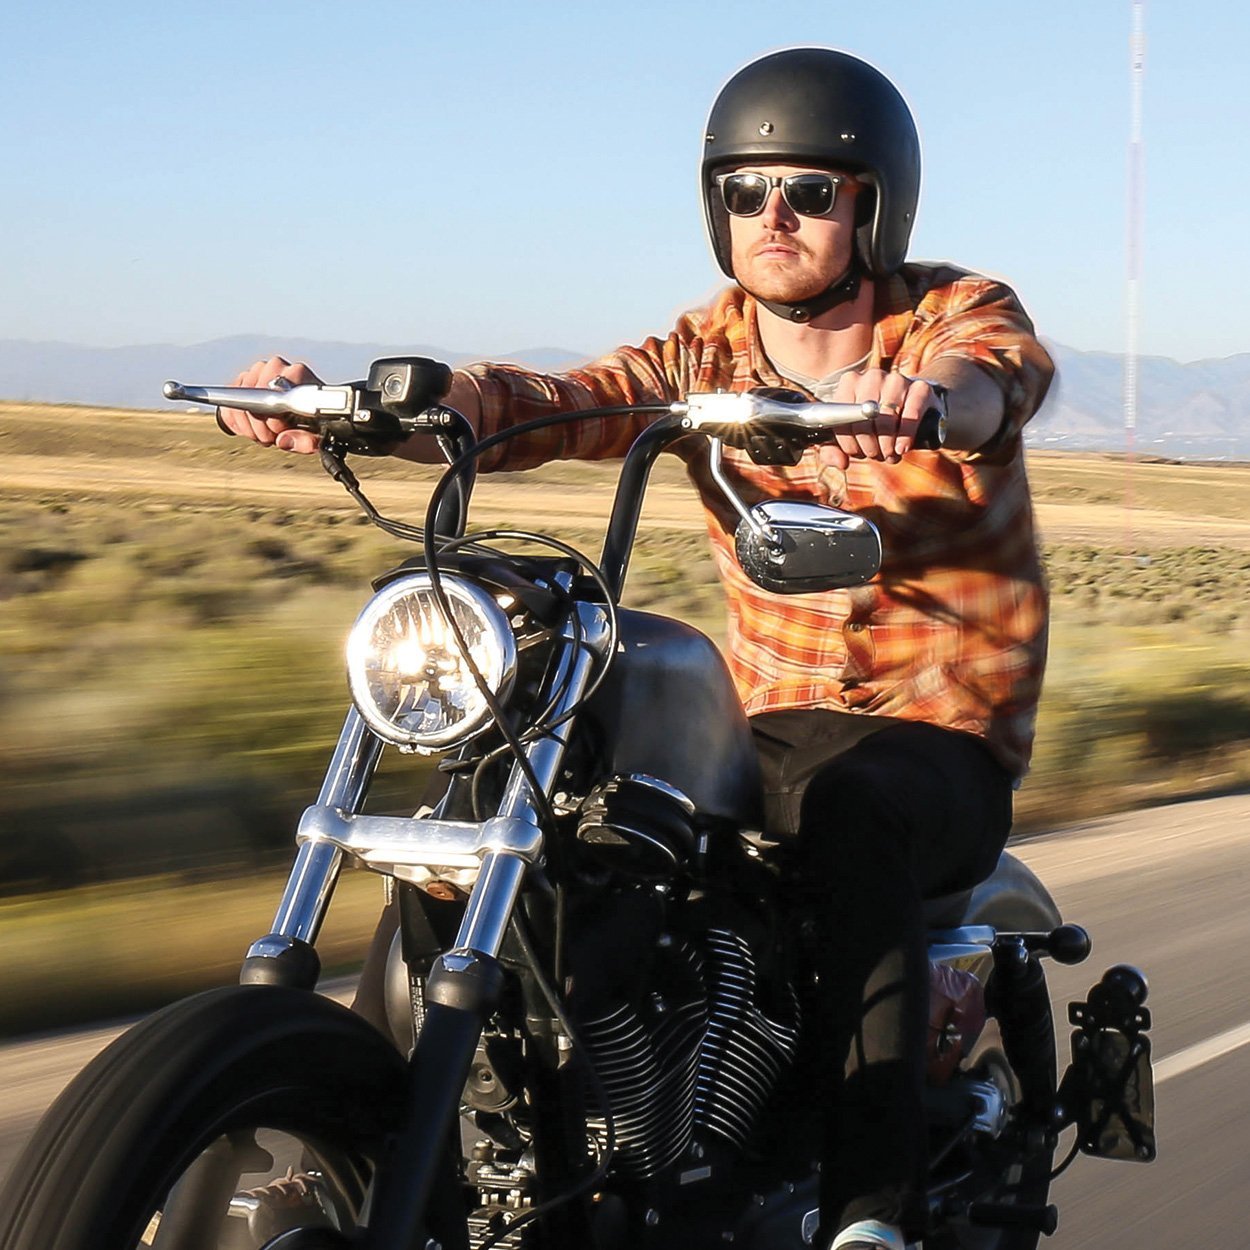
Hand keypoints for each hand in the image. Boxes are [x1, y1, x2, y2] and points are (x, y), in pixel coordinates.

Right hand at [217, 356, 322, 453]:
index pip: (271, 390)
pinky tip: (250, 429)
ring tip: (264, 434)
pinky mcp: (241, 383)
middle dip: (259, 423)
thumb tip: (283, 440)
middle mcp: (275, 366)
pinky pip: (226, 404)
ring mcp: (256, 372)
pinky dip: (234, 421)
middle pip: (251, 395)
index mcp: (298, 373)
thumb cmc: (317, 424)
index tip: (278, 429)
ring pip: (236, 400)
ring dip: (247, 424)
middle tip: (272, 436)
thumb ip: (306, 440)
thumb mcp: (317, 437)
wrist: (309, 415)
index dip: (272, 416)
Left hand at [817, 368, 942, 469]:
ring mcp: (897, 380)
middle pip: (865, 418)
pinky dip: (905, 436)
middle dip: (869, 445)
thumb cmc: (873, 424)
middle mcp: (872, 377)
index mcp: (849, 383)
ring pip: (887, 417)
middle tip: (875, 455)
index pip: (842, 415)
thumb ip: (832, 451)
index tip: (855, 453)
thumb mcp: (848, 435)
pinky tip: (901, 449)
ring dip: (886, 444)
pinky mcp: (920, 388)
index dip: (848, 441)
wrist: (910, 406)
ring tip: (888, 454)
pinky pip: (911, 415)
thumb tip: (841, 463)